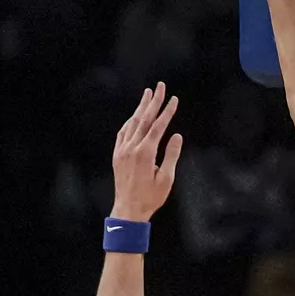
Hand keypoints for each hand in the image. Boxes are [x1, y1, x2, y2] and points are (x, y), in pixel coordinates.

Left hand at [111, 83, 182, 222]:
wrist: (128, 209)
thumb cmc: (150, 197)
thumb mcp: (167, 179)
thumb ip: (172, 155)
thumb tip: (177, 136)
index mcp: (145, 153)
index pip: (158, 126)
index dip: (167, 111)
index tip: (174, 99)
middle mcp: (131, 148)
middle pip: (144, 119)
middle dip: (153, 101)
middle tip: (160, 86)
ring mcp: (122, 151)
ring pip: (132, 123)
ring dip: (140, 107)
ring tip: (147, 94)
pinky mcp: (117, 155)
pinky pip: (123, 133)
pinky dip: (130, 122)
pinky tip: (134, 116)